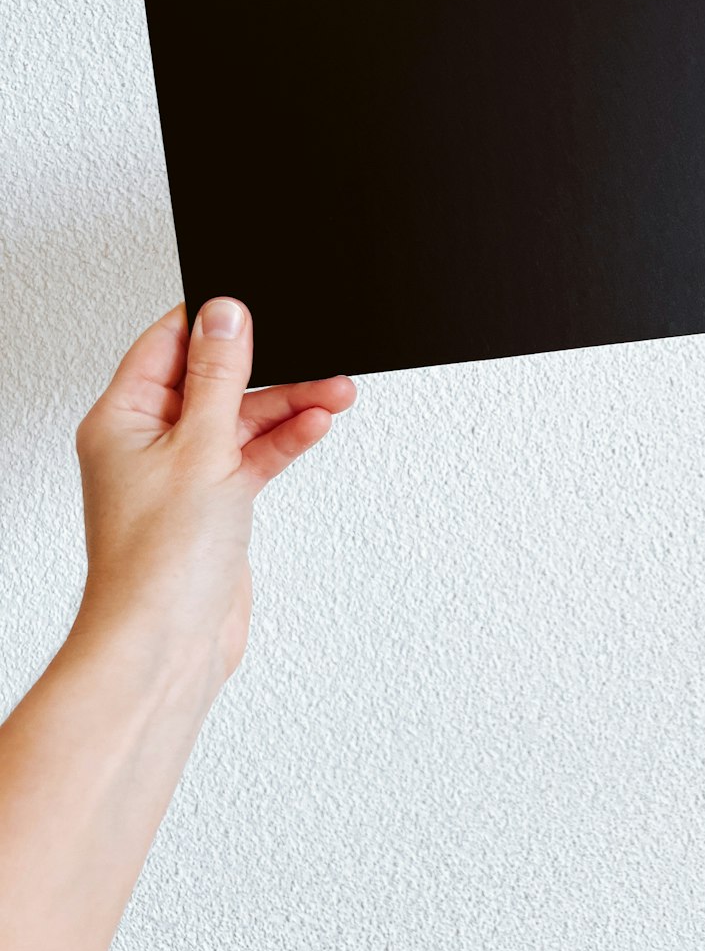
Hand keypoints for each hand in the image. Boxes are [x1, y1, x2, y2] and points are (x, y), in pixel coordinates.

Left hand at [72, 297, 356, 690]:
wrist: (169, 646)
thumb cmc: (158, 563)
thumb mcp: (199, 448)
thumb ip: (218, 378)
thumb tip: (224, 315)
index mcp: (122, 418)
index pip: (167, 344)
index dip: (213, 321)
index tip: (257, 304)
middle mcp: (148, 442)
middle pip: (214, 381)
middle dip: (269, 367)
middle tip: (314, 352)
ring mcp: (182, 475)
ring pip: (241, 420)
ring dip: (288, 405)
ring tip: (335, 390)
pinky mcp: (214, 505)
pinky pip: (253, 456)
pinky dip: (285, 441)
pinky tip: (316, 425)